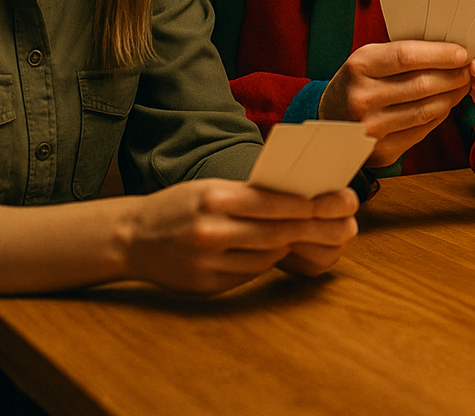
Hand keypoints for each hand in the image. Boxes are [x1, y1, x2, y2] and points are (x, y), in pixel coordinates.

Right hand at [124, 180, 357, 294]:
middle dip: (312, 229)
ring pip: (267, 256)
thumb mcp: (209, 188)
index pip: (272, 203)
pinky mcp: (207, 286)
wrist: (131, 238)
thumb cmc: (178, 206)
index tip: (332, 203)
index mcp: (212, 199)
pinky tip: (271, 251)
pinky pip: (250, 273)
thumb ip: (250, 194)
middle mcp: (210, 231)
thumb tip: (302, 197)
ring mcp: (208, 263)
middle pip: (276, 233)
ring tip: (308, 235)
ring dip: (288, 245)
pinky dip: (265, 261)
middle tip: (343, 225)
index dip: (306, 204)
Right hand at [319, 41, 473, 166]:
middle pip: (422, 85)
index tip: (462, 53)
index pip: (407, 56)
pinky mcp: (381, 151)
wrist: (328, 120)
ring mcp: (370, 128)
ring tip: (462, 85)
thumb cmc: (358, 82)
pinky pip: (422, 130)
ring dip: (452, 97)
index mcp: (360, 66)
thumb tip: (451, 51)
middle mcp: (362, 98)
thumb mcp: (370, 59)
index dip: (440, 54)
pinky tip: (446, 104)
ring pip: (427, 110)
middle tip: (469, 70)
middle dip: (454, 76)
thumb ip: (403, 54)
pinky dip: (440, 116)